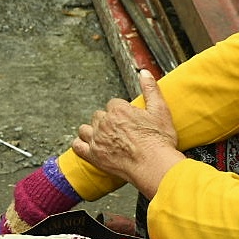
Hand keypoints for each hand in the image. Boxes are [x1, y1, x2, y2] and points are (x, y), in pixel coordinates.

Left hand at [72, 70, 184, 197]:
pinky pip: (77, 146)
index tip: (128, 120)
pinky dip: (80, 145)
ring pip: (85, 129)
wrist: (155, 166)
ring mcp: (97, 140)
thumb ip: (151, 89)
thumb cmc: (159, 141)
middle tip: (120, 130)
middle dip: (107, 121)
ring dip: (92, 131)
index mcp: (119, 110)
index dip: (122, 112)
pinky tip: (88, 146)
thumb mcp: (160, 110)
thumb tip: (144, 73)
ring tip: (103, 137)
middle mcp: (105, 123)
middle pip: (99, 116)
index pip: (113, 104)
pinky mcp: (94, 156)